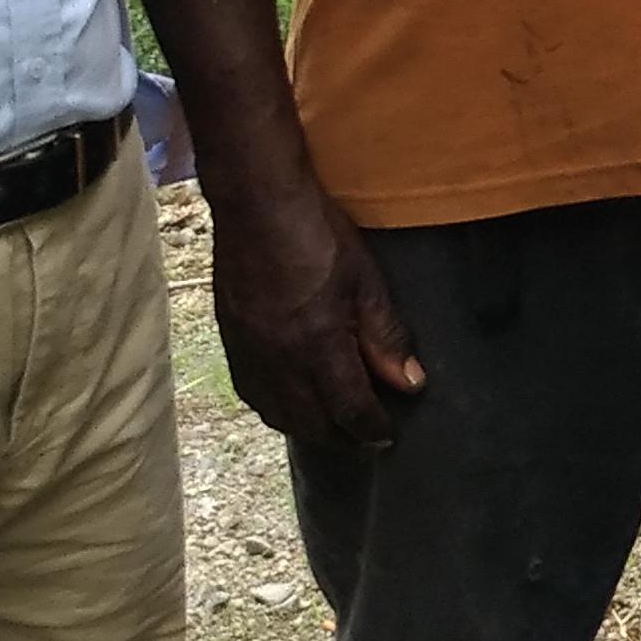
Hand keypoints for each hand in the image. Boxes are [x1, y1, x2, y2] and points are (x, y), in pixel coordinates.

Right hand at [206, 173, 425, 448]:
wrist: (256, 203)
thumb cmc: (317, 233)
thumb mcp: (366, 281)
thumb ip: (386, 337)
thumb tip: (410, 382)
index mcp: (316, 346)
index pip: (348, 410)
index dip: (370, 429)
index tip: (387, 437)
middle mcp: (278, 361)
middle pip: (310, 424)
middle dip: (340, 438)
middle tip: (364, 436)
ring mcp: (248, 353)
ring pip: (276, 415)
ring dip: (306, 427)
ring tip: (331, 424)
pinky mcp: (230, 341)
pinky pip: (252, 394)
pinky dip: (275, 407)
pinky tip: (290, 399)